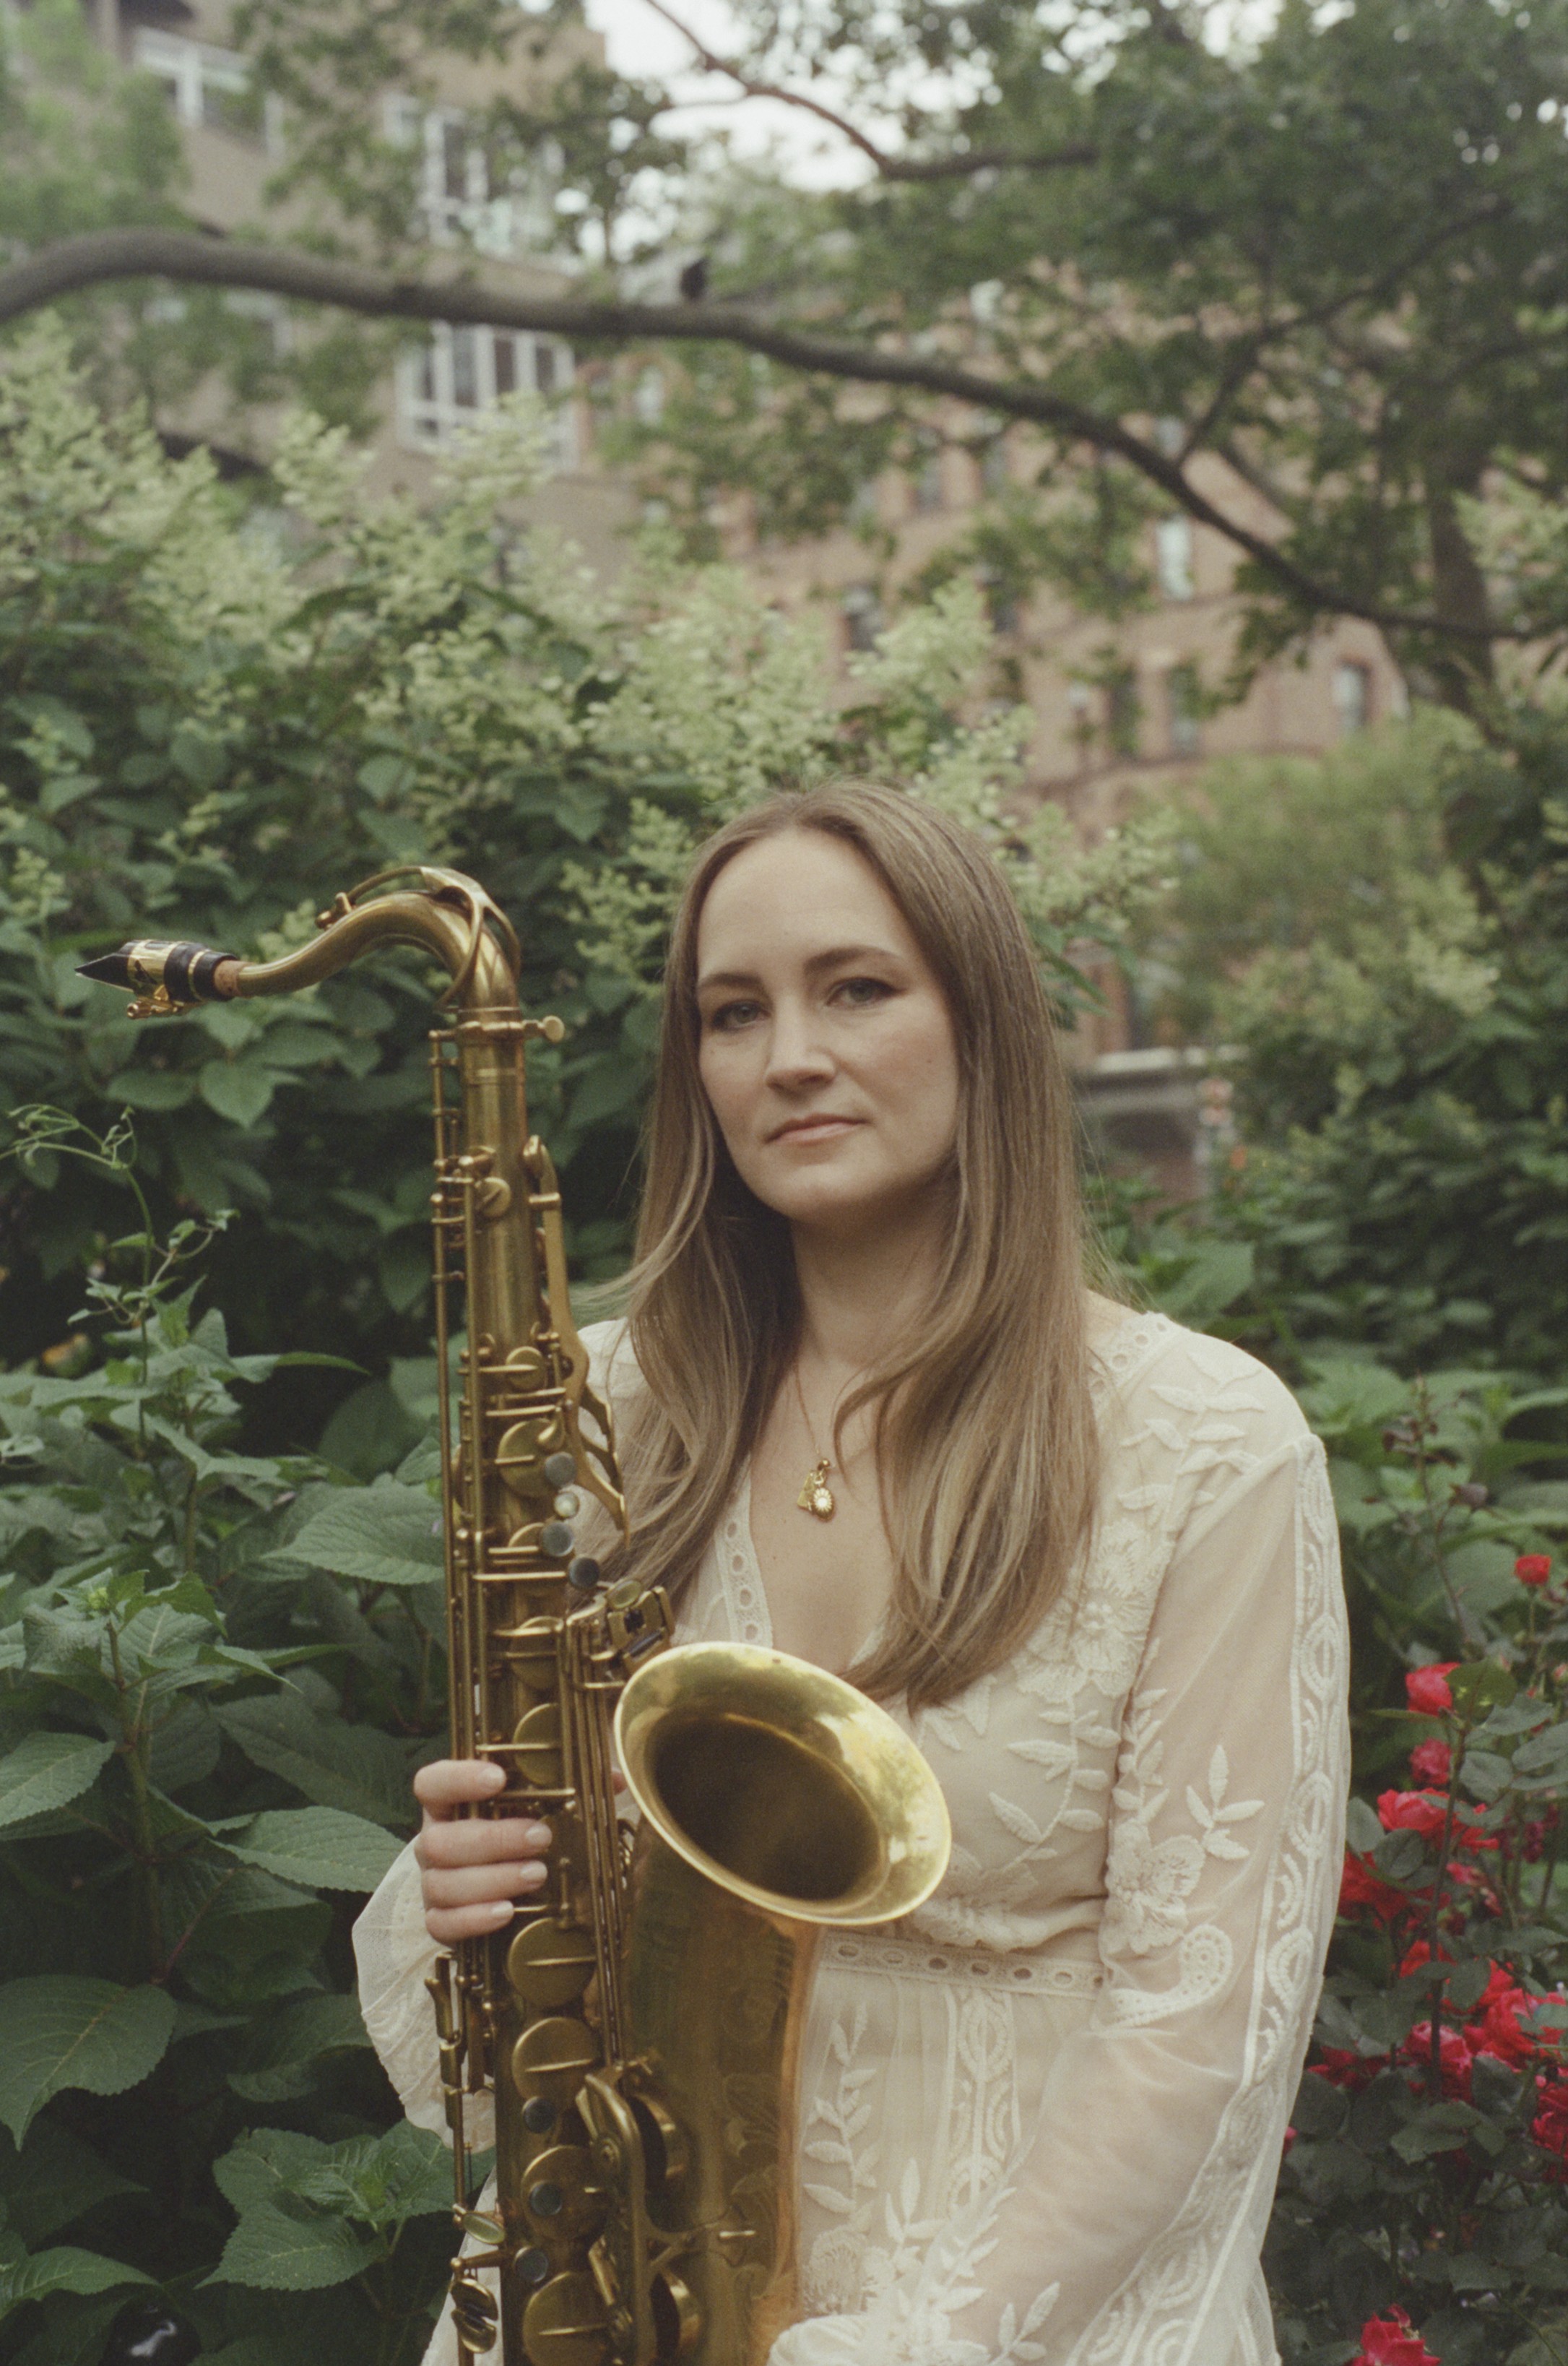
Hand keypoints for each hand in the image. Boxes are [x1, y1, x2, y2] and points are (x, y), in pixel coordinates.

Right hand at [413, 1759, 552, 1943]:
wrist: (505, 1891)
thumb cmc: (520, 1835)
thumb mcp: (534, 1806)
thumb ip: (557, 1787)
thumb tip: (604, 1777)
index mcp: (447, 1805)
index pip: (431, 1783)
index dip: (457, 1779)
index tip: (498, 1778)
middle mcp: (433, 1842)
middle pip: (439, 1841)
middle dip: (494, 1839)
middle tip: (541, 1837)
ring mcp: (433, 1884)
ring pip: (442, 1884)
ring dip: (493, 1879)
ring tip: (537, 1874)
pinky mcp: (440, 1921)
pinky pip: (442, 1924)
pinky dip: (474, 1919)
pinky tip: (507, 1911)